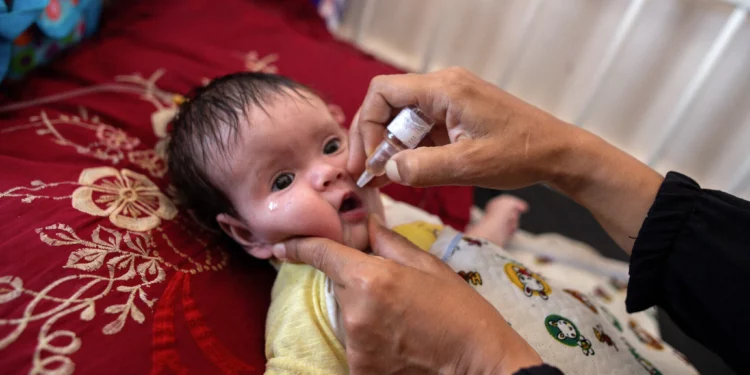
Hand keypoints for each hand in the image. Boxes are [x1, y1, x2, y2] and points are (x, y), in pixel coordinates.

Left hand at [274, 215, 541, 374]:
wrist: (480, 365)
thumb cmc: (462, 313)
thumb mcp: (430, 267)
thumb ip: (390, 243)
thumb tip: (367, 224)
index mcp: (370, 278)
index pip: (321, 254)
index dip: (301, 246)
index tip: (284, 246)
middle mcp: (355, 312)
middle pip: (337, 286)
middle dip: (354, 282)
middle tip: (391, 290)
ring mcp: (354, 345)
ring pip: (346, 315)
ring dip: (363, 311)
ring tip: (402, 318)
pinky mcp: (359, 369)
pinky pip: (355, 343)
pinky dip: (369, 338)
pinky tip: (399, 338)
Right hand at [348, 67, 580, 189]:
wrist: (558, 153)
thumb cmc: (521, 153)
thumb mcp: (469, 166)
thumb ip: (423, 168)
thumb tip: (386, 169)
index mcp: (445, 90)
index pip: (383, 92)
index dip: (367, 125)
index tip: (367, 159)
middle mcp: (443, 88)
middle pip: (388, 105)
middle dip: (371, 138)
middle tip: (361, 172)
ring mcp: (449, 102)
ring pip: (402, 120)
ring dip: (387, 148)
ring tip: (375, 179)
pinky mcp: (455, 117)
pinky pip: (420, 130)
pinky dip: (406, 151)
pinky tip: (397, 174)